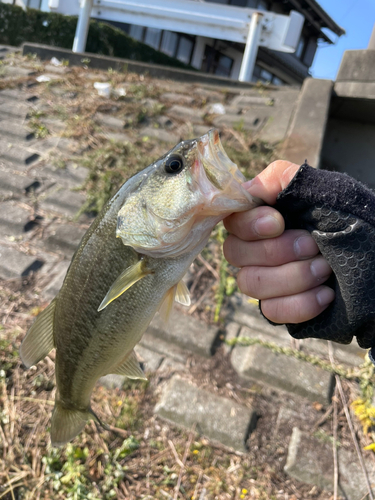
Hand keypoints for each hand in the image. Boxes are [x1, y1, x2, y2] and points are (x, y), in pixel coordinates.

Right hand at [223, 161, 334, 323]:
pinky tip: (325, 294)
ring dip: (292, 276)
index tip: (278, 222)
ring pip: (250, 283)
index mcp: (262, 217)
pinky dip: (300, 303)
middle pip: (235, 253)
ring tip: (325, 269)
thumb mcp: (319, 188)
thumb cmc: (349, 218)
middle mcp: (256, 247)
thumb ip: (281, 179)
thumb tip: (249, 189)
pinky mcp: (279, 305)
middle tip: (313, 245)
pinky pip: (271, 310)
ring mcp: (265, 278)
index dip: (249, 225)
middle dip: (276, 251)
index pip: (231, 221)